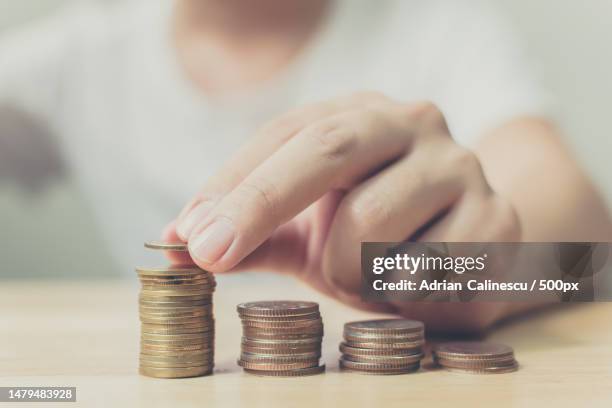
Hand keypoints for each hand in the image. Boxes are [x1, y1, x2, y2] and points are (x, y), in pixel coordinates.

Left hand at [165, 92, 520, 331]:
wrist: (468, 250)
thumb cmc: (377, 234)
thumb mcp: (311, 227)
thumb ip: (252, 232)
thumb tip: (180, 244)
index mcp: (364, 114)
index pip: (289, 134)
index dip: (234, 186)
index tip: (189, 237)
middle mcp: (414, 122)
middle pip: (328, 148)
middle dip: (260, 204)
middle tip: (213, 254)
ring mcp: (461, 165)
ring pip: (368, 226)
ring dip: (348, 271)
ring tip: (371, 275)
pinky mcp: (497, 219)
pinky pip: (418, 272)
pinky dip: (398, 295)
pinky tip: (415, 286)